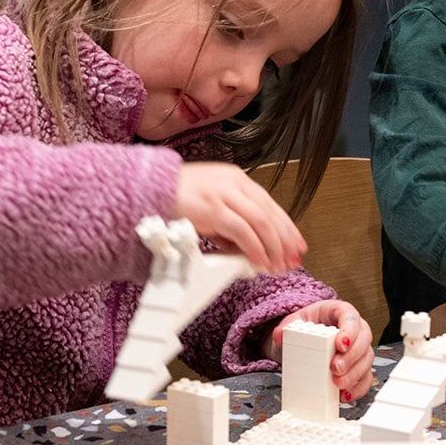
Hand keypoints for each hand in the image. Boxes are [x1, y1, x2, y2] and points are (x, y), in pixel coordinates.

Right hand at [172, 162, 306, 273]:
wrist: (148, 190)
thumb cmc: (176, 199)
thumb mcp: (211, 207)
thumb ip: (231, 223)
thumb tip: (249, 248)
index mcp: (236, 179)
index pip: (270, 205)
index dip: (287, 227)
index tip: (297, 245)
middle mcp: (234, 183)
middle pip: (271, 213)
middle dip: (285, 240)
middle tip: (293, 259)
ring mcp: (224, 193)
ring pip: (262, 222)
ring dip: (273, 247)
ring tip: (278, 265)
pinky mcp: (213, 208)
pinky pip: (242, 231)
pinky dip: (255, 248)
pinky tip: (260, 261)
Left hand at [274, 300, 375, 402]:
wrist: (304, 340)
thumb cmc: (305, 327)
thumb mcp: (293, 323)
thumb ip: (286, 327)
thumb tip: (279, 335)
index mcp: (340, 312)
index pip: (351, 317)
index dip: (349, 331)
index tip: (340, 345)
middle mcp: (355, 329)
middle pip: (364, 339)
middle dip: (351, 357)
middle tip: (335, 369)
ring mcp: (359, 349)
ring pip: (367, 360)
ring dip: (355, 374)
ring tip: (338, 384)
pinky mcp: (359, 367)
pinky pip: (365, 378)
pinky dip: (357, 388)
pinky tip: (345, 394)